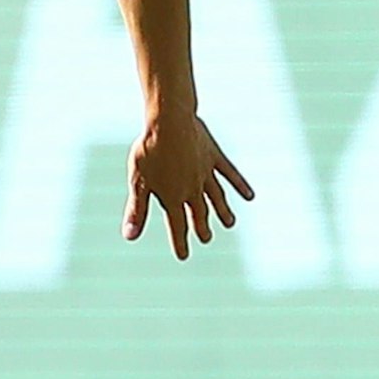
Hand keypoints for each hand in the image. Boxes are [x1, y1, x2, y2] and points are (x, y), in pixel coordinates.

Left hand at [125, 115, 253, 260]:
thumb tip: (129, 237)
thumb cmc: (149, 151)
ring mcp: (205, 172)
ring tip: (229, 223)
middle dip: (201, 227)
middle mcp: (192, 189)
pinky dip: (240, 184)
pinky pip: (229, 173)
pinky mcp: (213, 156)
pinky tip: (248, 195)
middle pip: (199, 213)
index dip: (179, 242)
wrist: (169, 121)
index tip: (183, 256)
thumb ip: (136, 210)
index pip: (177, 226)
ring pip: (217, 197)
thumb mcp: (138, 182)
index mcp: (172, 196)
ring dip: (223, 211)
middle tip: (205, 238)